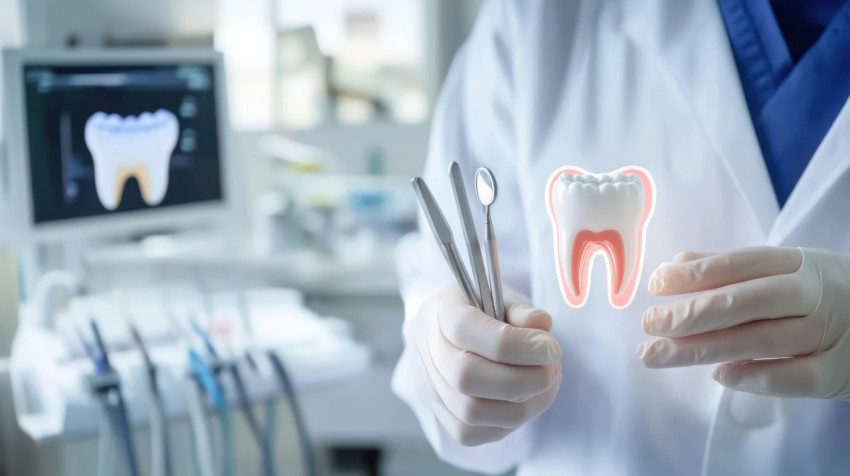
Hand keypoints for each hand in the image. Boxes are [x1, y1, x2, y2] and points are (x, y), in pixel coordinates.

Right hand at [403, 285, 561, 445]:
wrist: (445, 333)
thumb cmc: (480, 312)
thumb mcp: (500, 297)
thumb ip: (520, 310)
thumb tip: (541, 326)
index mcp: (440, 313)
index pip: (467, 329)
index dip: (516, 343)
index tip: (552, 348)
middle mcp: (427, 352)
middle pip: (466, 377)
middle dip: (523, 379)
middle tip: (552, 368)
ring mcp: (429, 388)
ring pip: (471, 412)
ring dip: (522, 405)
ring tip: (547, 384)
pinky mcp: (440, 416)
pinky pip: (472, 433)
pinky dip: (508, 423)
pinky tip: (528, 401)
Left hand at [637, 246, 849, 399]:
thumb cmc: (816, 297)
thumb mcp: (782, 272)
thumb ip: (729, 269)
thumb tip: (675, 264)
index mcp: (797, 264)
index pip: (742, 263)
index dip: (698, 273)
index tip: (656, 284)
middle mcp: (814, 294)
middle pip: (749, 301)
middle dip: (694, 313)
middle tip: (650, 324)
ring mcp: (830, 333)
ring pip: (764, 339)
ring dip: (706, 348)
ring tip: (660, 353)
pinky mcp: (839, 371)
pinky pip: (796, 377)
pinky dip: (757, 377)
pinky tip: (721, 376)